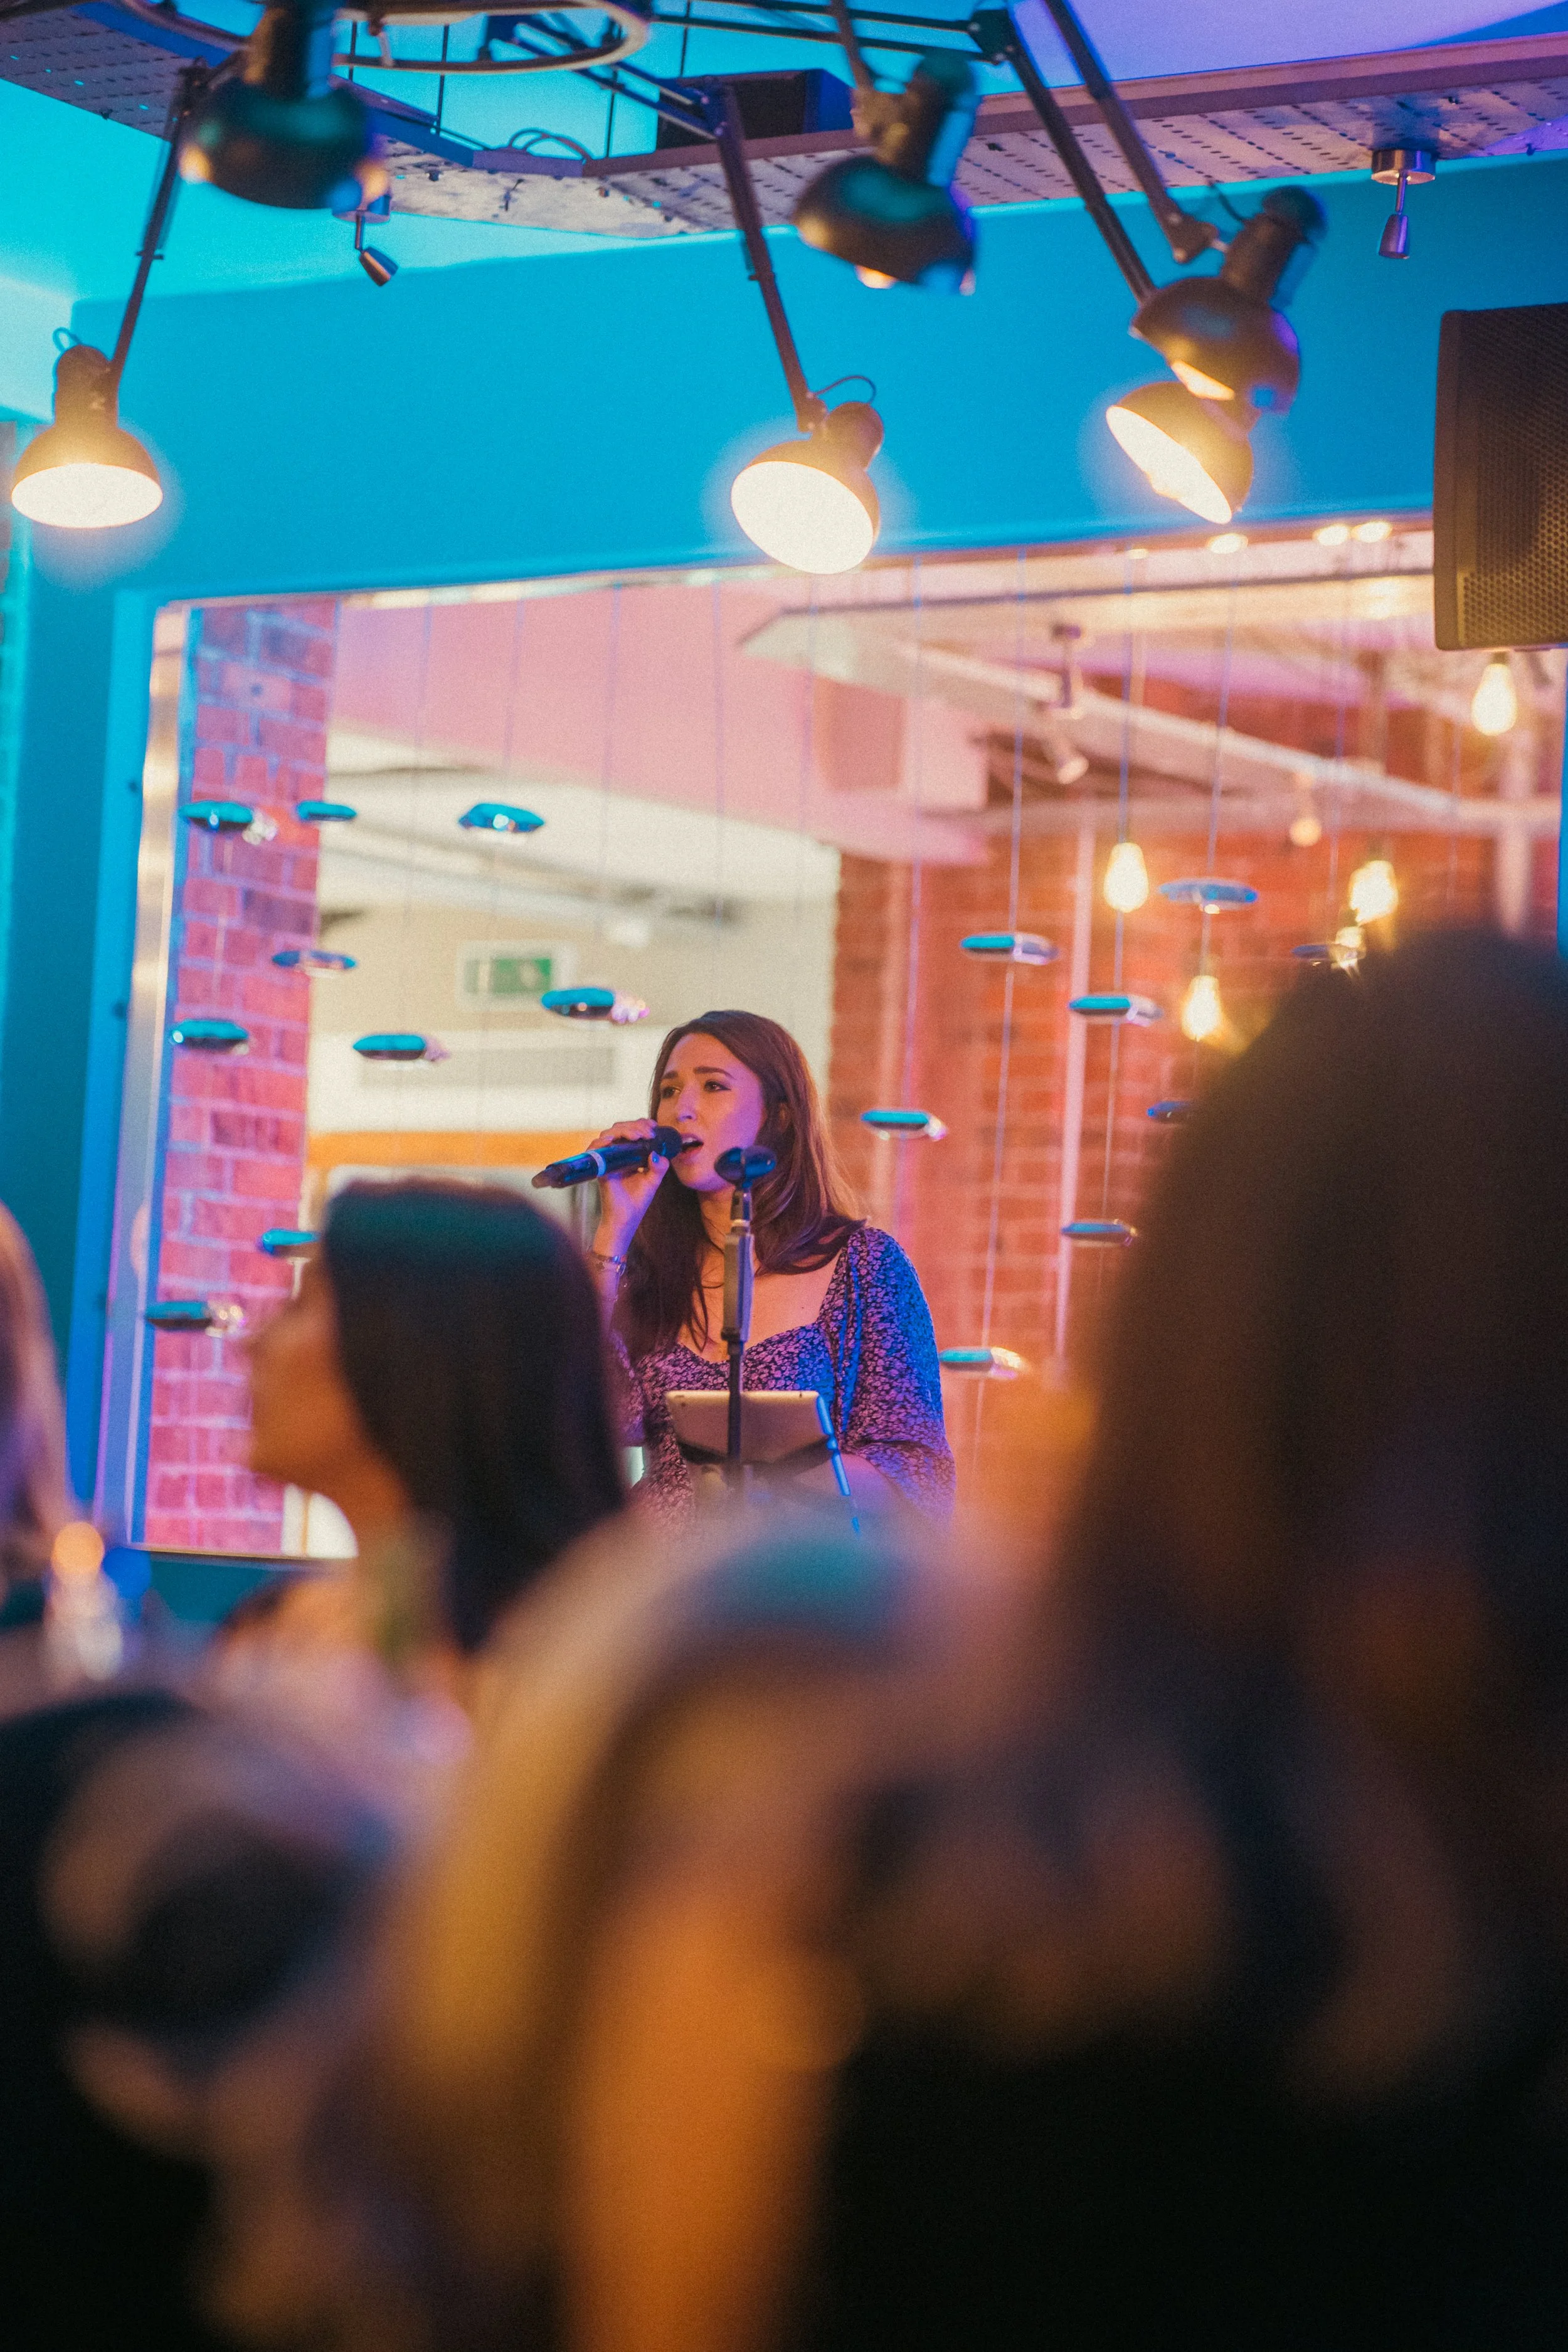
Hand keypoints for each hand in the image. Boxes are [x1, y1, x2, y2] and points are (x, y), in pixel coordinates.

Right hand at [590, 1119, 671, 1251]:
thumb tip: (657, 1154)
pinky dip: (601, 1142)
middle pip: (620, 1129)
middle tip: (648, 1132)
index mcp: (630, 1155)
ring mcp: (607, 1160)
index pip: (632, 1132)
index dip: (641, 1125)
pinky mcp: (599, 1168)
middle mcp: (617, 1155)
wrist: (625, 1219)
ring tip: (637, 1136)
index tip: (653, 1126)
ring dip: (622, 1130)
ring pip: (608, 1134)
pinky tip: (612, 1141)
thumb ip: (659, 1167)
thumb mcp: (653, 1181)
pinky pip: (595, 1149)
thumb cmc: (637, 1201)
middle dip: (635, 1125)